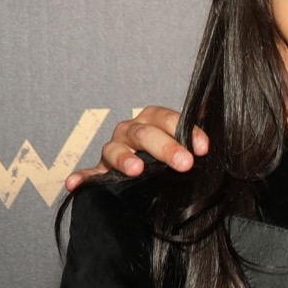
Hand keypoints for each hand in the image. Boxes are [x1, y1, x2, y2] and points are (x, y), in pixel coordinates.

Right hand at [65, 106, 202, 189]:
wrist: (157, 172)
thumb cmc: (174, 150)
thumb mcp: (188, 139)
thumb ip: (196, 127)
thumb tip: (212, 103)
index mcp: (152, 120)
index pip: (167, 119)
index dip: (185, 131)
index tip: (203, 148)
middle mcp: (131, 132)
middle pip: (143, 133)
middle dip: (164, 147)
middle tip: (184, 163)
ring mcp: (114, 151)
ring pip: (114, 149)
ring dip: (124, 158)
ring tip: (136, 170)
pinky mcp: (101, 172)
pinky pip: (89, 174)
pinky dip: (82, 178)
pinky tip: (75, 184)